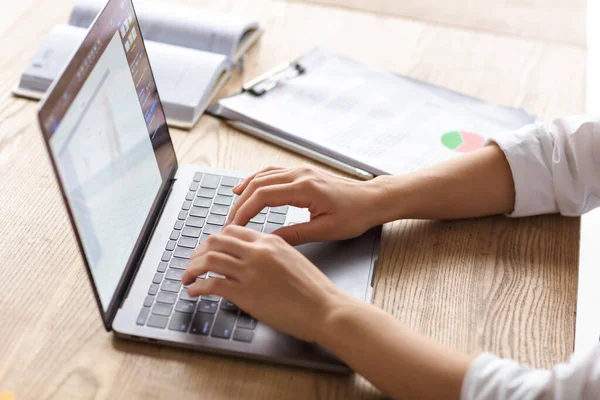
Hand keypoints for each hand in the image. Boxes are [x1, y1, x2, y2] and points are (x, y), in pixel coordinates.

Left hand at [181, 225, 348, 341]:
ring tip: (187, 277)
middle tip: (194, 262)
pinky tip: (194, 291)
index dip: (216, 240)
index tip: (209, 249)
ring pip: (209, 260)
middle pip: (216, 241)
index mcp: (271, 241)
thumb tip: (254, 261)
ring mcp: (250, 272)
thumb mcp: (294, 260)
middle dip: (199, 251)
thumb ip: (272, 255)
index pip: (233, 231)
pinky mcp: (245, 294)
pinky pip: (212, 284)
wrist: (325, 308)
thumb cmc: (315, 290)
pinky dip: (198, 287)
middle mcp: (258, 252)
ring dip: (192, 268)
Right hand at [226, 166, 382, 244]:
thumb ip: (294, 235)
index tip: (233, 227)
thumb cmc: (355, 215)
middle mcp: (300, 174)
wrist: (372, 199)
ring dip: (245, 191)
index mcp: (305, 188)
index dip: (244, 212)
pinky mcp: (303, 172)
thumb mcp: (325, 231)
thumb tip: (269, 241)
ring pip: (263, 176)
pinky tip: (247, 188)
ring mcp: (301, 170)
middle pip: (258, 184)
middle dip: (240, 204)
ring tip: (233, 208)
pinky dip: (256, 180)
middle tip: (229, 223)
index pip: (263, 196)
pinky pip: (272, 172)